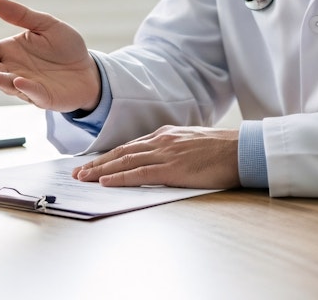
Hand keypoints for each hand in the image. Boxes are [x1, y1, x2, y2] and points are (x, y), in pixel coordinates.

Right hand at [0, 0, 100, 112]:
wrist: (89, 69)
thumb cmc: (65, 47)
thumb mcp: (45, 25)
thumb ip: (22, 15)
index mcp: (10, 51)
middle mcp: (13, 70)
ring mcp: (27, 85)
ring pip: (8, 84)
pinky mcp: (43, 97)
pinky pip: (33, 93)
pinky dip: (27, 88)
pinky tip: (20, 81)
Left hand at [71, 126, 241, 189]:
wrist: (241, 150)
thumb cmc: (221, 151)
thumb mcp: (191, 143)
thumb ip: (173, 149)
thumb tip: (160, 160)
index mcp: (165, 135)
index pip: (129, 146)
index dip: (108, 156)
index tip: (91, 164)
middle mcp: (160, 140)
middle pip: (120, 152)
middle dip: (96, 163)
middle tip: (76, 173)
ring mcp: (165, 153)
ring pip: (124, 161)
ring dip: (100, 170)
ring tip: (82, 178)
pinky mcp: (172, 168)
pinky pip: (139, 173)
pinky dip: (119, 177)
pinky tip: (105, 182)